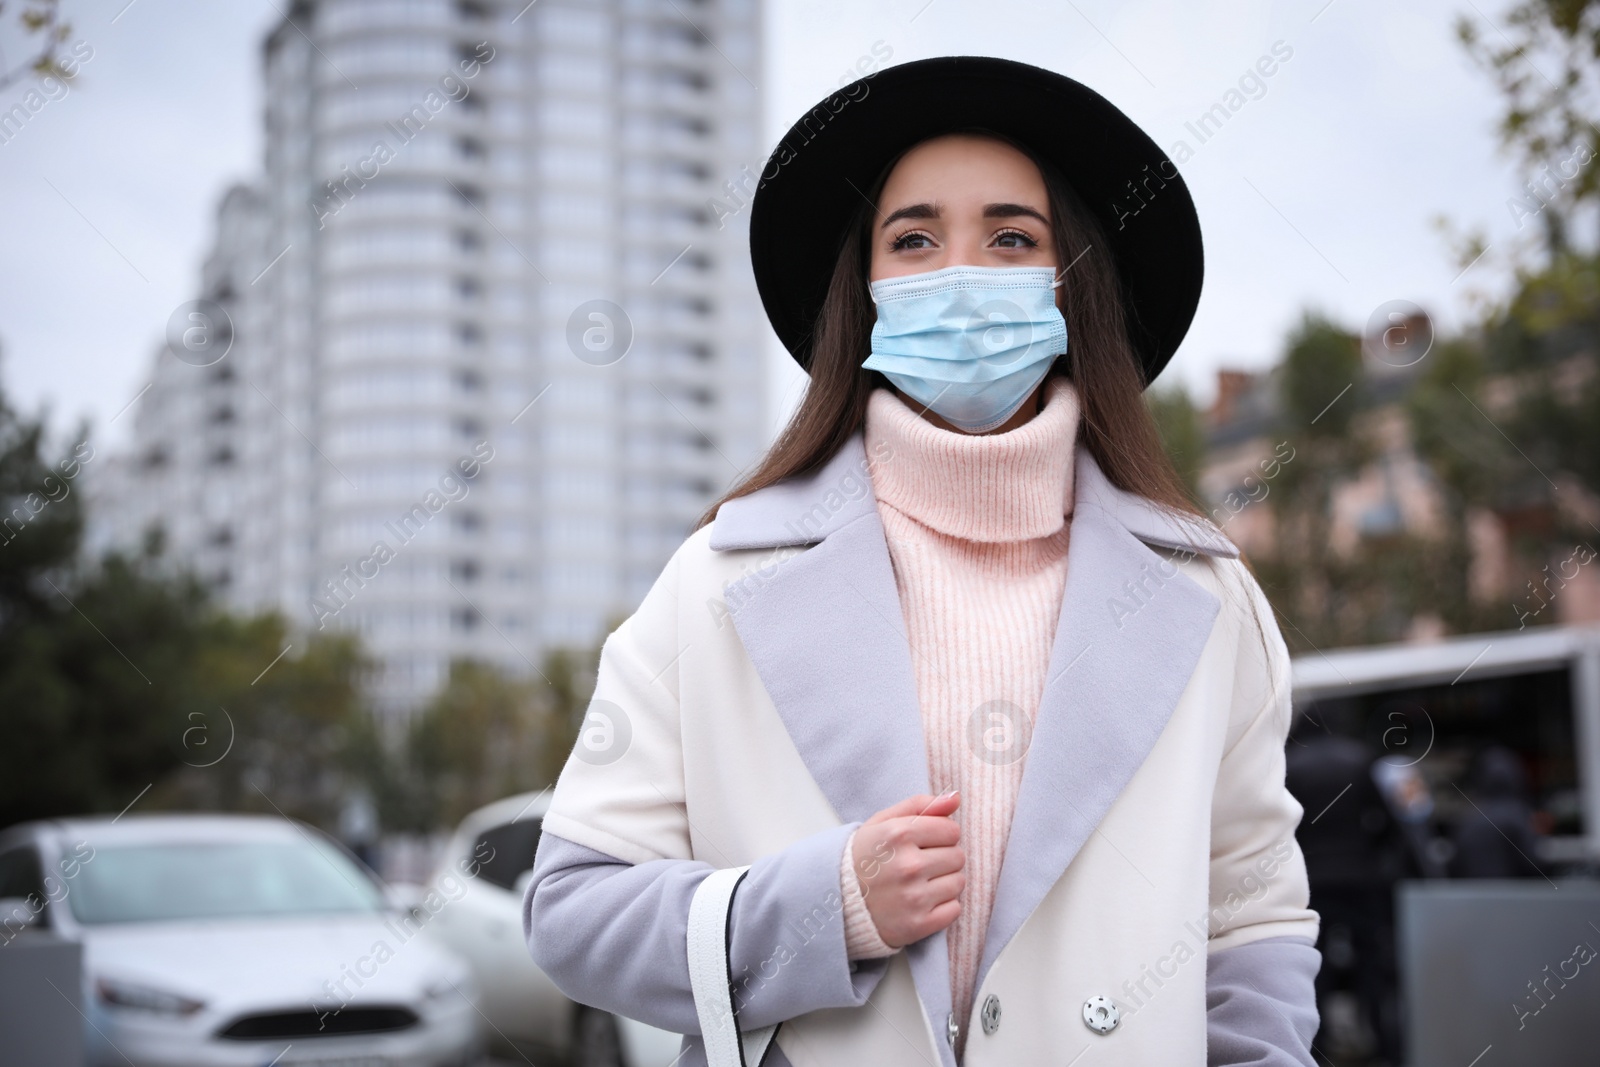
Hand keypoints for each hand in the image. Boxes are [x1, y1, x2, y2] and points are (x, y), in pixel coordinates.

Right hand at [849, 791, 964, 947]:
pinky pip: (954, 909)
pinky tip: (920, 902)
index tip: (922, 843)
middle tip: (918, 864)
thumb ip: (920, 805)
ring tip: (918, 883)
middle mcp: (907, 866)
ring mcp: (913, 897)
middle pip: (958, 856)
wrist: (838, 902)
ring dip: (944, 882)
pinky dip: (942, 907)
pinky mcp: (918, 924)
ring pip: (958, 882)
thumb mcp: (883, 822)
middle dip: (942, 858)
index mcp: (898, 834)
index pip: (951, 830)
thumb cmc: (865, 857)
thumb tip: (956, 798)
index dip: (939, 835)